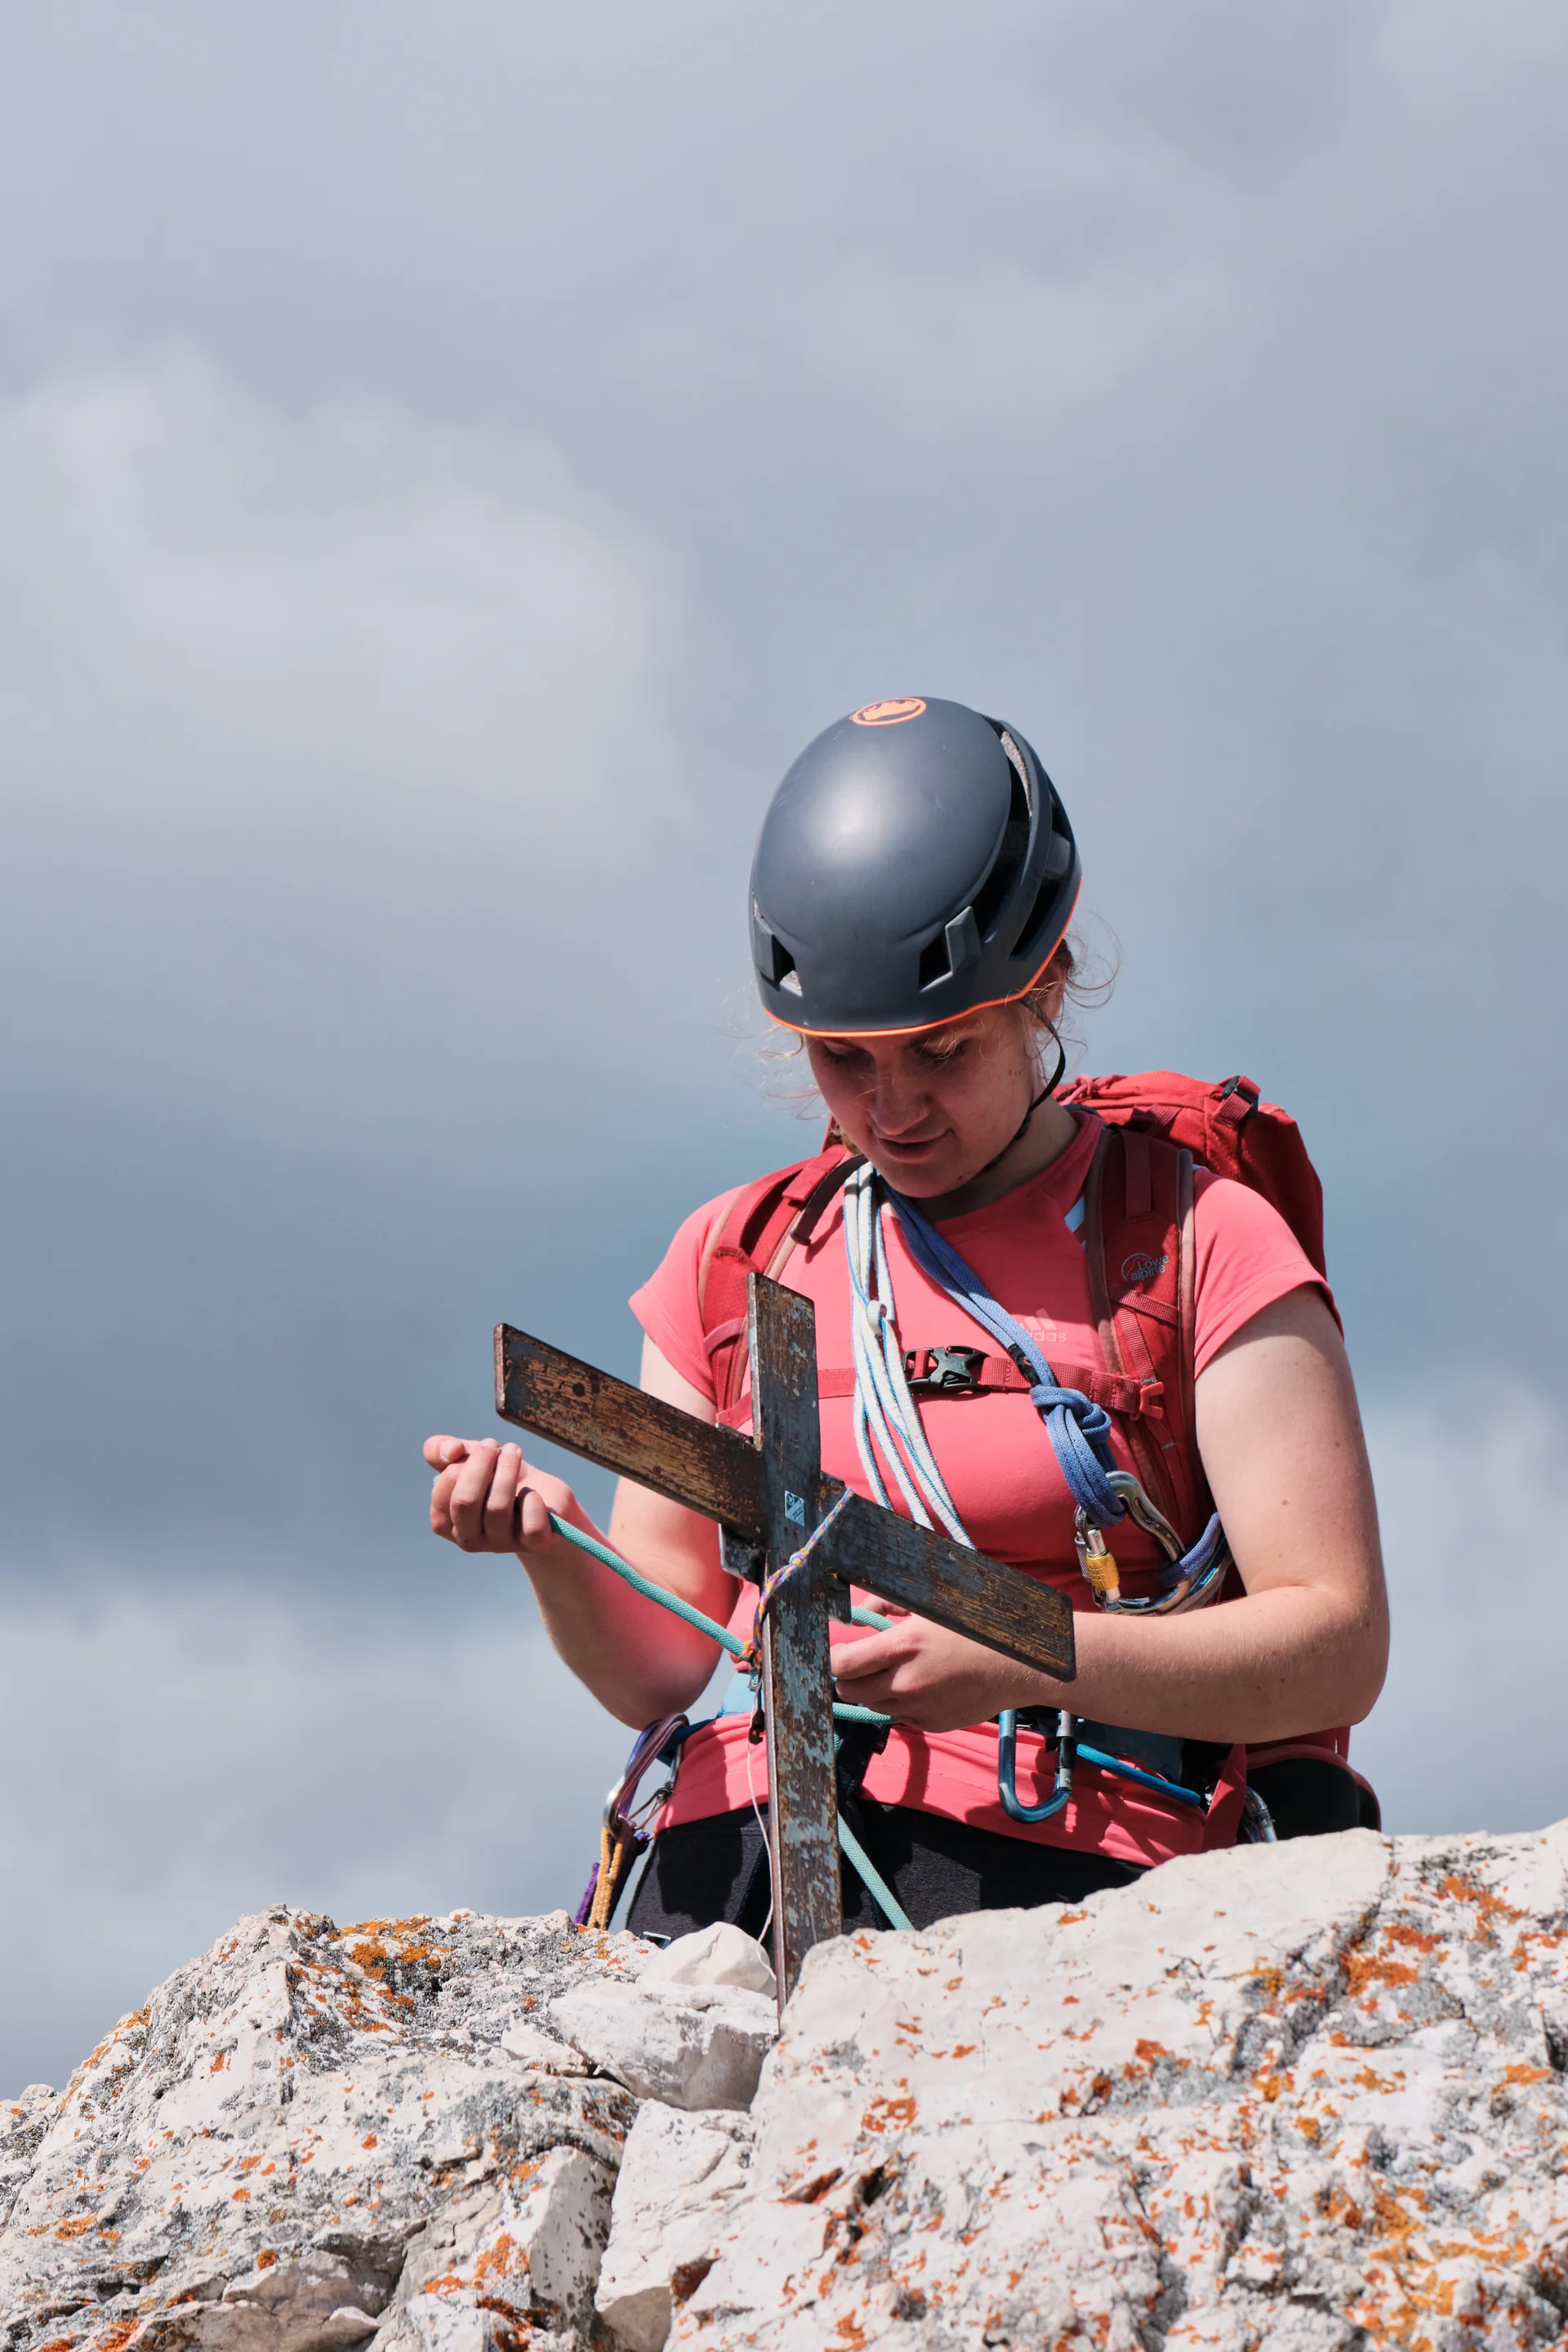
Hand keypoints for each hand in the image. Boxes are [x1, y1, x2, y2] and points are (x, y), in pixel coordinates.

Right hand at [424, 1435, 577, 1555]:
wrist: (542, 1495)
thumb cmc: (497, 1478)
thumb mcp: (467, 1457)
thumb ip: (440, 1449)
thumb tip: (450, 1451)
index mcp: (448, 1523)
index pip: (441, 1496)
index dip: (457, 1465)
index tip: (478, 1447)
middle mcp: (471, 1540)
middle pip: (465, 1502)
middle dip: (480, 1464)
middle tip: (493, 1444)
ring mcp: (502, 1544)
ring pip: (497, 1508)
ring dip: (507, 1470)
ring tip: (514, 1451)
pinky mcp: (533, 1543)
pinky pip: (531, 1525)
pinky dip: (532, 1500)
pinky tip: (531, 1491)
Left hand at [829, 1614, 1048, 1733]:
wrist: (1021, 1664)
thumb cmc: (977, 1625)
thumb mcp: (933, 1603)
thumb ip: (889, 1604)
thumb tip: (862, 1612)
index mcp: (904, 1646)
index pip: (842, 1665)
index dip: (834, 1658)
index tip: (840, 1650)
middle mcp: (907, 1682)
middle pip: (850, 1691)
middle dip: (848, 1677)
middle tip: (861, 1663)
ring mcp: (920, 1708)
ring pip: (874, 1706)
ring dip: (875, 1690)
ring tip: (896, 1671)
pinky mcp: (934, 1724)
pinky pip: (902, 1717)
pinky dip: (901, 1703)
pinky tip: (923, 1685)